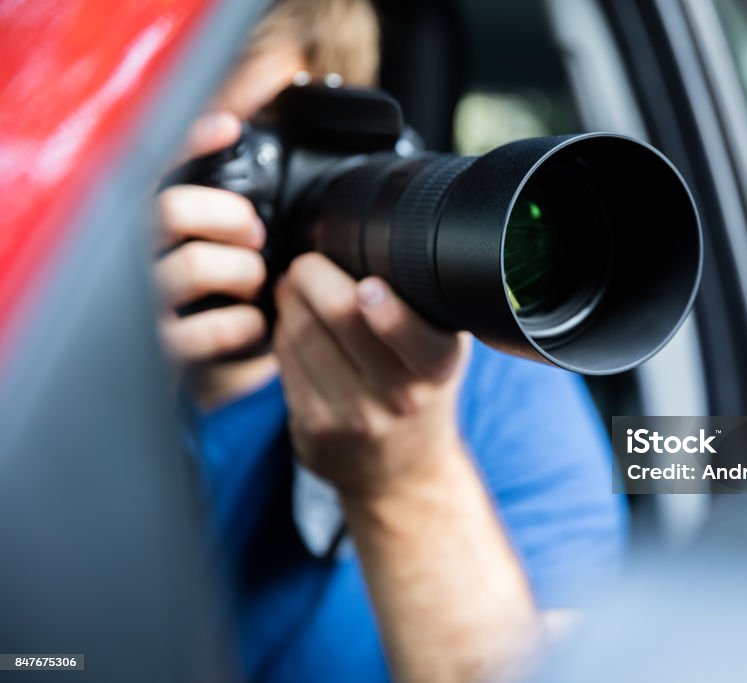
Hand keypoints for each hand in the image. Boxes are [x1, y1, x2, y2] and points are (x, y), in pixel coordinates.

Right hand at [154, 111, 274, 403]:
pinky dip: (242, 327)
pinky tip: (255, 325)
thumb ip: (225, 202)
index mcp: (149, 228)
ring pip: (188, 266)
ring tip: (258, 281)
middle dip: (226, 213)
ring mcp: (143, 309)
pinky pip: (201, 333)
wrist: (206, 375)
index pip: (155, 168)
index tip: (230, 127)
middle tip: (256, 231)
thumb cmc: (218, 299)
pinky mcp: (160, 358)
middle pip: (168, 208)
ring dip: (240, 269)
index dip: (190, 140)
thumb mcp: (223, 247)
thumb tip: (241, 130)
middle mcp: (134, 261)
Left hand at [273, 253, 469, 496]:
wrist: (402, 472)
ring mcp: (354, 417)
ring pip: (303, 333)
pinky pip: (286, 362)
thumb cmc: (421, 393)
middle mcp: (400, 397)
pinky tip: (291, 325)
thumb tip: (375, 243)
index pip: (413, 336)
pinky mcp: (313, 429)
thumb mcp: (442, 350)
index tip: (369, 285)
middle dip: (314, 275)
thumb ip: (423, 307)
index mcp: (438, 368)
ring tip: (295, 287)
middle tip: (308, 263)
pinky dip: (282, 333)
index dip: (386, 308)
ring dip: (290, 299)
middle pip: (341, 316)